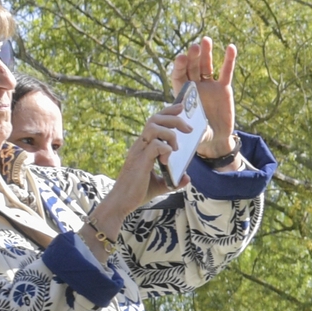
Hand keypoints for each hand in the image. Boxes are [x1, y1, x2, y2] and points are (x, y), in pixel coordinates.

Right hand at [86, 103, 191, 239]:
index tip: (181, 107)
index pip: (154, 121)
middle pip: (155, 119)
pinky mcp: (140, 160)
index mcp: (143, 146)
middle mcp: (140, 145)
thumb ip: (174, 180)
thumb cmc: (137, 192)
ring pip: (154, 127)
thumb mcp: (160, 185)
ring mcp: (139, 151)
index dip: (168, 112)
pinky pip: (156, 145)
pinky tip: (167, 160)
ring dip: (171, 134)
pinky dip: (166, 149)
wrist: (122, 203)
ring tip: (176, 148)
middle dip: (174, 118)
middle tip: (189, 129)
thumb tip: (187, 178)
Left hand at [169, 38, 239, 160]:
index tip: (181, 58)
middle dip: (193, 57)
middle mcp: (195, 86)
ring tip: (206, 40)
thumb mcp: (191, 129)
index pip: (179, 76)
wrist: (215, 139)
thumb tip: (183, 116)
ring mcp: (209, 86)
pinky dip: (228, 60)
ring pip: (206, 66)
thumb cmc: (198, 135)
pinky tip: (230, 47)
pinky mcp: (223, 88)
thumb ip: (189, 122)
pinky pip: (226, 72)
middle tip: (194, 48)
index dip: (179, 66)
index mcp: (183, 94)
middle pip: (192, 67)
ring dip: (206, 53)